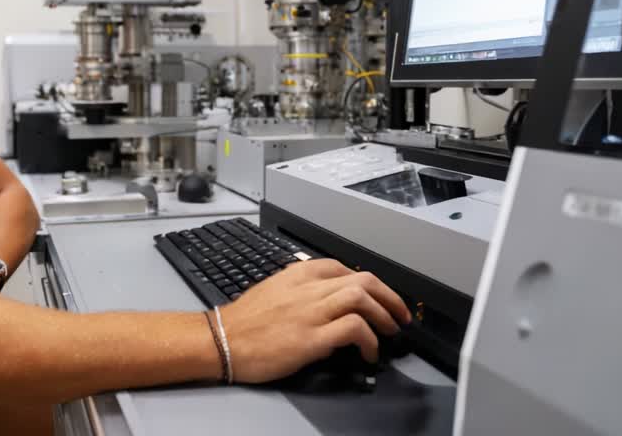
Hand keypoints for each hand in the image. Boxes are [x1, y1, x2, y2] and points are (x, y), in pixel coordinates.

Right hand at [218, 259, 411, 383]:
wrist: (222, 340)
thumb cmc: (243, 321)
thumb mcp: (273, 290)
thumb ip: (300, 290)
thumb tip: (326, 301)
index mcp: (297, 274)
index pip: (343, 268)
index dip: (369, 283)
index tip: (378, 297)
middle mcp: (307, 288)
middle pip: (361, 279)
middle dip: (389, 295)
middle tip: (399, 313)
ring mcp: (310, 312)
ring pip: (360, 297)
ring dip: (384, 313)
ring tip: (391, 331)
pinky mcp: (311, 338)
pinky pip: (353, 329)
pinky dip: (369, 339)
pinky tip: (369, 352)